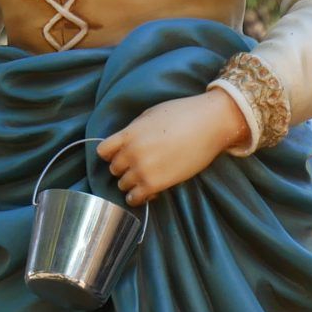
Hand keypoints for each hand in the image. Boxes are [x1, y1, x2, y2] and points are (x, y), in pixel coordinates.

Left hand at [96, 91, 250, 205]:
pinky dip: (138, 197)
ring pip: (122, 185)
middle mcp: (132, 153)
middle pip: (113, 169)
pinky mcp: (157, 184)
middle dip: (123, 168)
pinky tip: (146, 192)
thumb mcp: (150, 115)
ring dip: (130, 183)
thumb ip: (134, 131)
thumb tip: (126, 143)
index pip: (103, 151)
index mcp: (129, 134)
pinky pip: (136, 198)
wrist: (209, 124)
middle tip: (137, 166)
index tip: (119, 154)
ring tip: (143, 179)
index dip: (110, 154)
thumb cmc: (183, 114)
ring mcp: (143, 170)